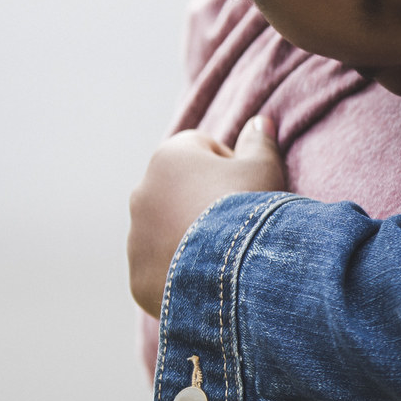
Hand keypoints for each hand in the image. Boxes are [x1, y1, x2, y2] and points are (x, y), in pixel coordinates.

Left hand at [127, 116, 285, 312]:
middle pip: (180, 191)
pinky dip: (180, 272)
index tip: (250, 188)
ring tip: (226, 256)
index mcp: (169, 158)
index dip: (231, 166)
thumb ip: (259, 141)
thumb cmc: (251, 209)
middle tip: (240, 223)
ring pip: (166, 230)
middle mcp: (142, 192)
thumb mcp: (265, 167)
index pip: (202, 150)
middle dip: (204, 201)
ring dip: (190, 236)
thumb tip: (259, 122)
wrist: (238, 272)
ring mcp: (136, 237)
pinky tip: (210, 279)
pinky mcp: (138, 275)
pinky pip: (161, 269)